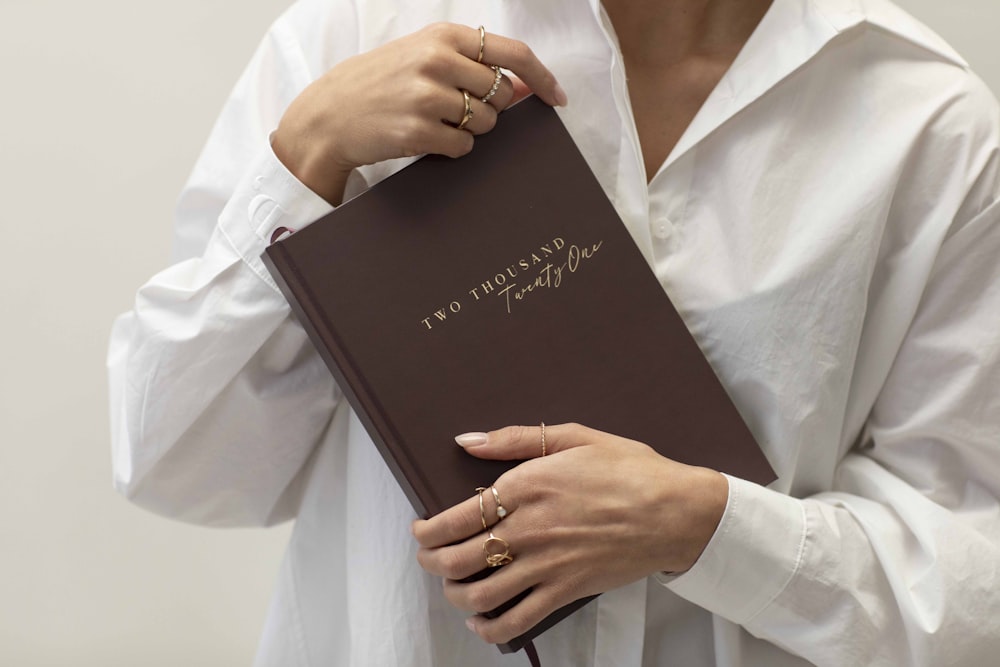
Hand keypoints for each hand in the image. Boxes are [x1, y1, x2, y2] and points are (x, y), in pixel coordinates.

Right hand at [272, 23, 566, 203]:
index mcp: (443, 36)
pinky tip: (427, 139)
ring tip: (435, 122)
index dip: (542, 78)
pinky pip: (464, 148)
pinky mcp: (418, 131)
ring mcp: (427, 96)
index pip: (512, 54)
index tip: (557, 97)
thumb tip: (525, 86)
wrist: (330, 114)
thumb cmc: (381, 84)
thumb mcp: (424, 58)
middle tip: (458, 110)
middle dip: (491, 110)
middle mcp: (437, 61)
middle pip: (502, 96)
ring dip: (471, 131)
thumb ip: (473, 65)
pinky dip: (453, 149)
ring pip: (486, 124)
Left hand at [411, 423, 727, 644]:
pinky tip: (481, 622)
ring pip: (480, 594)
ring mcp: (547, 565)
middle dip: (432, 563)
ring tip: (452, 587)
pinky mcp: (566, 591)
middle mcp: (530, 530)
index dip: (428, 531)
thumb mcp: (573, 436)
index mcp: (527, 486)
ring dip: (455, 595)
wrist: (676, 511)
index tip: (421, 531)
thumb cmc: (629, 469)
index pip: (457, 518)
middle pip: (459, 559)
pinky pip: (517, 621)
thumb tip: (468, 440)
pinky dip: (490, 628)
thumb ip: (515, 439)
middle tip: (429, 558)